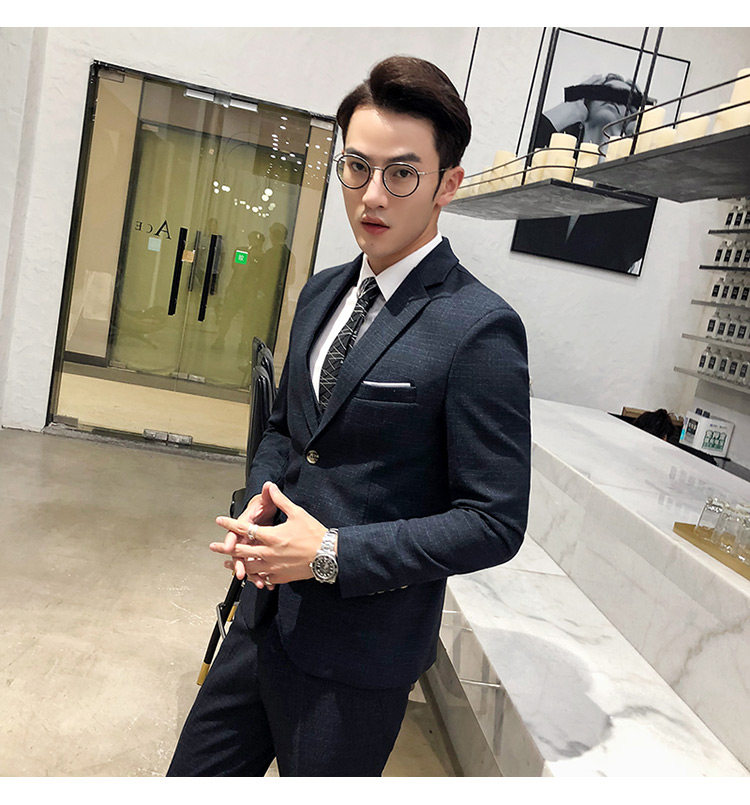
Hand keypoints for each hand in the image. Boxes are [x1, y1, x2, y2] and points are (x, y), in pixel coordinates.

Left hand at [211, 483, 327, 587]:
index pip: (245, 529)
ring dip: (236, 564)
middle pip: (241, 551)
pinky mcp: (280, 576)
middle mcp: (269, 552)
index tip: (220, 521)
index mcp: (272, 536)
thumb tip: (271, 487)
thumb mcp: (297, 513)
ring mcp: (274, 566)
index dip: (230, 524)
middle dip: (225, 549)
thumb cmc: (314, 534)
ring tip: (227, 564)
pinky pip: (263, 577)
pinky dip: (254, 576)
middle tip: (213, 547)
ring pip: (249, 567)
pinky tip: (250, 575)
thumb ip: (280, 500)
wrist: (328, 555)